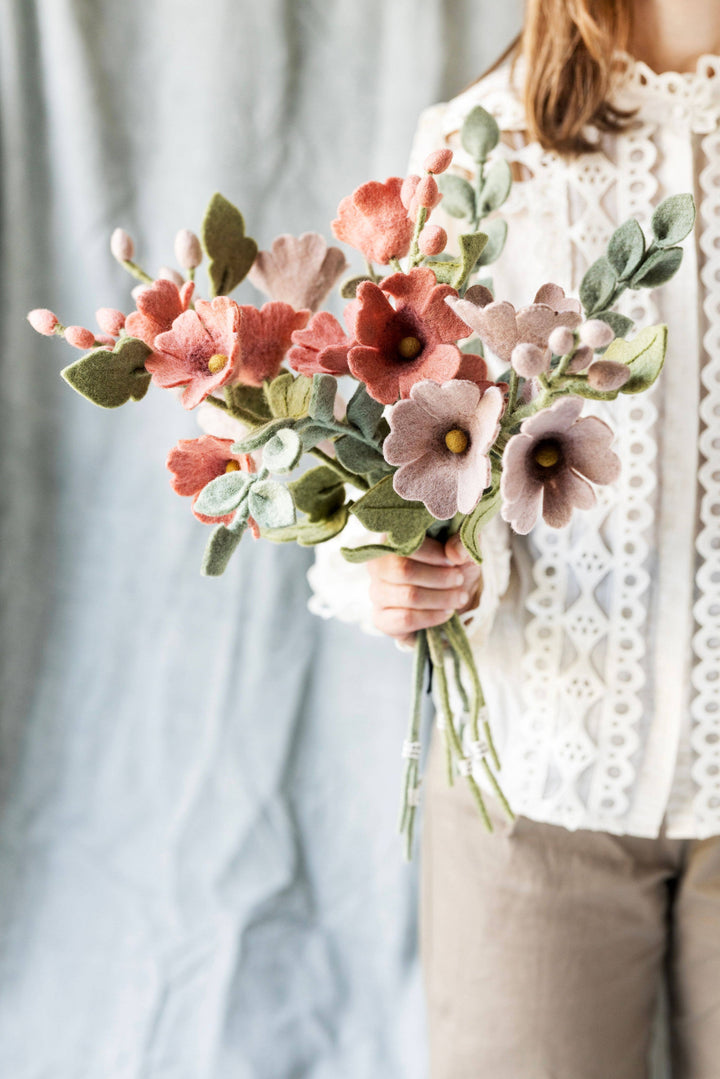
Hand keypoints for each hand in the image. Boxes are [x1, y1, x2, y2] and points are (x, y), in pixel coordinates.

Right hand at [367, 535, 482, 645]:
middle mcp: (378, 564)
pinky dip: (432, 616)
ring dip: (441, 598)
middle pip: (403, 570)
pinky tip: (446, 613)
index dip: (433, 553)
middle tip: (459, 580)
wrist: (449, 599)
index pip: (405, 544)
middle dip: (439, 577)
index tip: (454, 561)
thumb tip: (456, 553)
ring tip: (459, 598)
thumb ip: (462, 544)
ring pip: (408, 596)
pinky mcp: (381, 618)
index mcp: (393, 539)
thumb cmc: (452, 568)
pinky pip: (405, 618)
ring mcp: (377, 592)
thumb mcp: (462, 550)